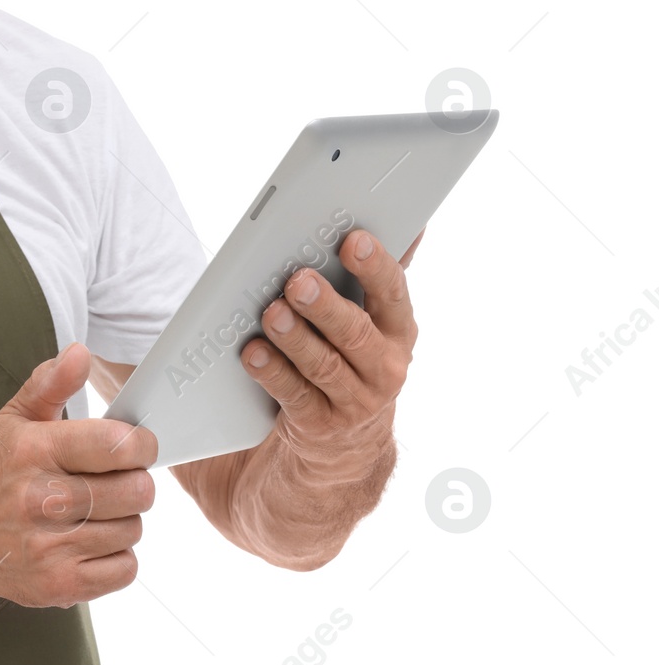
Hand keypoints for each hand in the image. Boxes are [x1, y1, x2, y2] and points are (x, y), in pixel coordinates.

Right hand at [0, 343, 155, 609]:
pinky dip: (117, 557)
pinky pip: (125, 569)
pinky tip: (90, 543)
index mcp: (36, 452)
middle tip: (114, 483)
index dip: (141, 445)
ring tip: (94, 514)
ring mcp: (50, 546)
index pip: (118, 445)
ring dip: (123, 521)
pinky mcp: (58, 584)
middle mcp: (42, 500)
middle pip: (137, 491)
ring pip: (133, 530)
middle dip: (134, 484)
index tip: (133, 448)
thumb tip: (78, 353)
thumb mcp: (12, 421)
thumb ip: (50, 385)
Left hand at [239, 227, 422, 479]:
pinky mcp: (321, 424)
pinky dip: (271, 372)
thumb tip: (412, 221)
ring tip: (271, 313)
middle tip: (298, 280)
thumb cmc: (351, 359)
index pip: (393, 292)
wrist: (343, 443)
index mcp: (398, 330)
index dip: (375, 266)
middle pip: (354, 331)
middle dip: (324, 305)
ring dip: (294, 337)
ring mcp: (354, 400)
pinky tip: (252, 353)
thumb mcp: (372, 320)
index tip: (353, 239)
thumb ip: (377, 276)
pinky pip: (294, 395)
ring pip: (323, 365)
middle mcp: (384, 366)